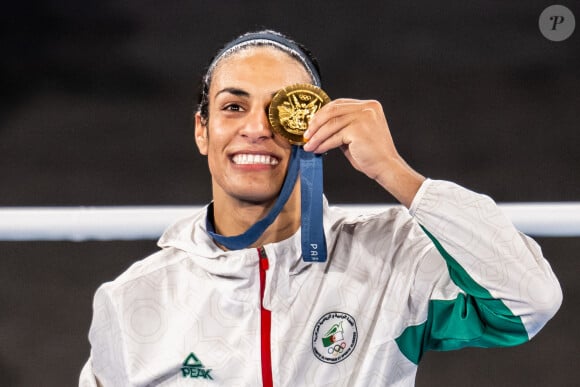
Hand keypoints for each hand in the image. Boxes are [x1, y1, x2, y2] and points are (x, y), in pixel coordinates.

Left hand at [303, 98, 424, 207]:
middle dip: (316, 123)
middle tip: (306, 135)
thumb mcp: (355, 135)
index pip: (339, 104)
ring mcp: (364, 117)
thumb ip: (342, 127)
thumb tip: (318, 127)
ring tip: (309, 145)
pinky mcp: (359, 129)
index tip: (311, 124)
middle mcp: (368, 108)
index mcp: (369, 106)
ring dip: (317, 136)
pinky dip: (323, 144)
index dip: (322, 113)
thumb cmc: (371, 155)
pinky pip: (335, 136)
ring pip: (331, 124)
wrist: (386, 167)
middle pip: (333, 111)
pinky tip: (318, 149)